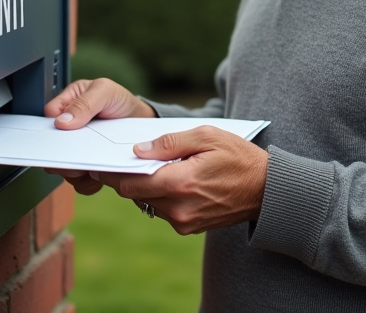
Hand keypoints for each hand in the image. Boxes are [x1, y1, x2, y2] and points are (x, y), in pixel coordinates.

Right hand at [42, 78, 155, 194]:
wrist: (142, 122)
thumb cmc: (121, 102)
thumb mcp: (105, 91)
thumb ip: (84, 102)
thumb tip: (61, 121)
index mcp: (67, 105)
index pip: (48, 119)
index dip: (53, 129)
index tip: (64, 136)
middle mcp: (67, 130)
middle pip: (51, 149)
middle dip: (64, 155)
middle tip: (79, 155)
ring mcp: (76, 150)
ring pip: (63, 168)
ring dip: (76, 171)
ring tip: (93, 165)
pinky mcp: (88, 167)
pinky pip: (80, 182)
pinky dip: (89, 182)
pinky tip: (100, 174)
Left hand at [96, 125, 268, 234]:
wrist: (266, 190)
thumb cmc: (238, 157)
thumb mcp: (206, 136)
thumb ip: (169, 143)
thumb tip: (137, 151)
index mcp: (180, 183)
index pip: (130, 183)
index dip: (112, 173)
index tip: (98, 163)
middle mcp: (178, 208)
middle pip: (133, 195)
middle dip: (126, 177)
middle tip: (122, 159)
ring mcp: (183, 222)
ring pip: (146, 203)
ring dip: (145, 186)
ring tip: (154, 166)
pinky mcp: (188, 228)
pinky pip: (162, 210)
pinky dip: (160, 195)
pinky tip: (171, 179)